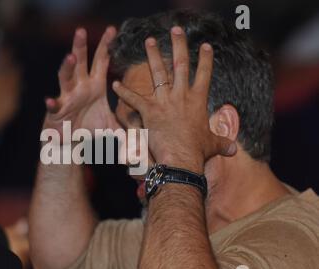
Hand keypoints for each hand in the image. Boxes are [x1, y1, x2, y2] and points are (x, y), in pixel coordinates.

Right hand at [44, 27, 119, 133]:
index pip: (100, 62)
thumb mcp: (110, 126)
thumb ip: (128, 125)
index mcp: (94, 86)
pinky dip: (52, 104)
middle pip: (80, 63)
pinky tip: (50, 101)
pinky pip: (54, 106)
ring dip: (67, 67)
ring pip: (65, 78)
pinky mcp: (57, 111)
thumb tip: (145, 131)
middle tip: (81, 30)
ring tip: (71, 57)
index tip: (112, 29)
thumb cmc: (89, 127)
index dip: (105, 46)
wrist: (70, 140)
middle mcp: (79, 87)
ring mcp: (67, 97)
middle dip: (80, 47)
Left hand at [112, 26, 236, 172]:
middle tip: (175, 30)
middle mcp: (182, 96)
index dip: (206, 59)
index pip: (204, 74)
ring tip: (149, 41)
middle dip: (179, 45)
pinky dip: (124, 92)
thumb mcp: (213, 145)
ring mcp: (165, 101)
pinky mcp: (149, 111)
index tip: (205, 45)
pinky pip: (134, 99)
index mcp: (198, 100)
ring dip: (153, 56)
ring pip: (159, 73)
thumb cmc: (198, 152)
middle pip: (181, 64)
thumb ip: (223, 143)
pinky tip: (115, 83)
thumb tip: (234, 149)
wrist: (181, 159)